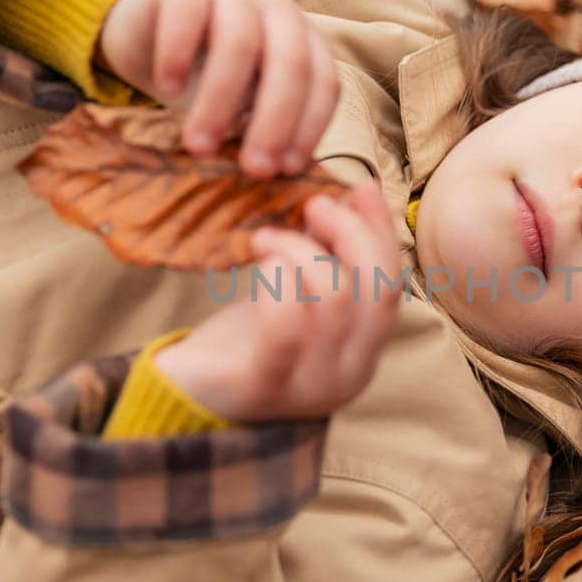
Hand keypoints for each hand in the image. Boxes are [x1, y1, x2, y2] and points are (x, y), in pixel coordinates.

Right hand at [96, 0, 339, 179]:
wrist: (149, 36)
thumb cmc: (208, 81)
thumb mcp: (246, 108)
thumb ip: (269, 133)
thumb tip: (289, 184)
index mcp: (303, 40)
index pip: (324, 81)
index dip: (310, 126)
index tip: (288, 170)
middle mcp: (277, 9)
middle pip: (290, 62)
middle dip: (274, 121)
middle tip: (253, 170)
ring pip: (239, 41)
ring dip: (221, 100)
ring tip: (200, 146)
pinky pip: (187, 13)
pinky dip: (178, 52)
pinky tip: (167, 87)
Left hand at [151, 180, 403, 422]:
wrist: (189, 394)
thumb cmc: (248, 338)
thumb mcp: (300, 289)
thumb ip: (331, 251)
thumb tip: (360, 192)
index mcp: (364, 353)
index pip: (392, 285)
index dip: (381, 231)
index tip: (358, 186)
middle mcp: (350, 375)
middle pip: (375, 289)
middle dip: (347, 231)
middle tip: (310, 206)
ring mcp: (310, 386)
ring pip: (335, 298)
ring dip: (300, 249)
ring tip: (265, 238)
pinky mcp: (263, 386)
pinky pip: (287, 327)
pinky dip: (279, 281)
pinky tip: (261, 263)